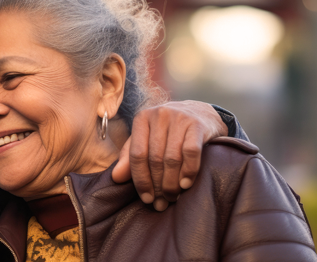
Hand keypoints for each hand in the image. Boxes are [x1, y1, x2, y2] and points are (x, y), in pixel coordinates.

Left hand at [111, 100, 227, 210]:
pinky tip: (185, 184)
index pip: (137, 154)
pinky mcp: (198, 125)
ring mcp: (179, 118)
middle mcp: (159, 115)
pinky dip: (188, 171)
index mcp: (142, 118)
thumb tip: (116, 178)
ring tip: (172, 197)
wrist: (200, 113)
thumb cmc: (168, 131)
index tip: (146, 198)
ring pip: (172, 158)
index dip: (141, 179)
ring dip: (172, 183)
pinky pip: (191, 152)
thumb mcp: (147, 139)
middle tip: (161, 203)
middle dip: (157, 185)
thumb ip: (130, 157)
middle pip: (154, 158)